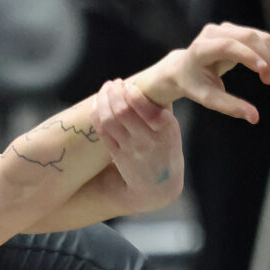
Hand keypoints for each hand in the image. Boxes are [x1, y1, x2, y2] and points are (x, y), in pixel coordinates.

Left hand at [90, 78, 183, 214]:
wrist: (158, 187)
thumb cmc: (165, 149)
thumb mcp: (172, 129)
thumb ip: (162, 107)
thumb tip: (150, 82)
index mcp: (166, 129)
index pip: (146, 108)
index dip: (131, 93)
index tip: (127, 85)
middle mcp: (148, 140)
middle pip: (123, 111)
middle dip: (114, 92)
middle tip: (112, 83)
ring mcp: (131, 149)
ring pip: (109, 120)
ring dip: (103, 100)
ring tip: (105, 90)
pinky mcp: (117, 156)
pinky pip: (102, 132)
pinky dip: (96, 114)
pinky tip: (97, 104)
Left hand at [130, 21, 269, 121]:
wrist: (184, 70)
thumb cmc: (193, 85)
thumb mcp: (207, 99)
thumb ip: (229, 106)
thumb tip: (255, 118)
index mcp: (201, 48)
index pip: (228, 46)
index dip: (248, 55)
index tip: (265, 71)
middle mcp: (215, 32)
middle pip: (250, 38)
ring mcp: (228, 29)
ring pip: (261, 38)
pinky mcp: (238, 32)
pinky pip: (262, 41)